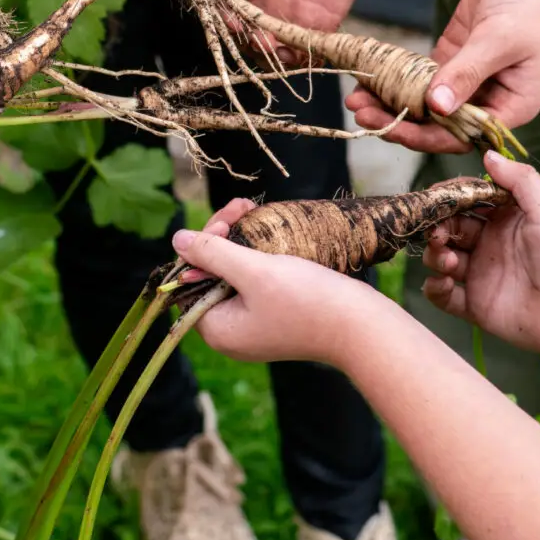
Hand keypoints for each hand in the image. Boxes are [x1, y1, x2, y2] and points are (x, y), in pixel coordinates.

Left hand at [169, 199, 378, 366]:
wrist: (362, 327)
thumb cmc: (307, 300)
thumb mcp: (254, 271)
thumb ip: (212, 254)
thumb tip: (177, 240)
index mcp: (217, 330)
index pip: (190, 281)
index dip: (201, 247)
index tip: (225, 221)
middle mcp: (232, 333)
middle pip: (211, 276)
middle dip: (223, 238)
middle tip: (243, 206)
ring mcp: (256, 327)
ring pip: (234, 276)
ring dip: (241, 242)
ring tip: (254, 211)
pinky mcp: (278, 319)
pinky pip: (256, 284)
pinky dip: (258, 258)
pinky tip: (269, 236)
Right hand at [220, 0, 378, 57]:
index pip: (226, 7)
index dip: (225, 17)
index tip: (231, 21)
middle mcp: (261, 2)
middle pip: (246, 34)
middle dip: (248, 41)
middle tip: (257, 39)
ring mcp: (288, 15)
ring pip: (272, 47)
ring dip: (271, 54)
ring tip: (275, 47)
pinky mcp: (318, 24)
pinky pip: (304, 49)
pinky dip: (298, 56)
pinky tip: (297, 51)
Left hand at [346, 0, 539, 150]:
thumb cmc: (536, 3)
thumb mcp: (498, 39)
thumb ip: (466, 73)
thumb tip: (435, 106)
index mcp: (511, 107)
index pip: (462, 134)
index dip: (424, 136)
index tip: (388, 128)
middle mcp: (490, 100)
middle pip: (439, 123)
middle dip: (399, 120)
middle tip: (359, 112)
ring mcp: (470, 79)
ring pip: (426, 102)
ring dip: (392, 101)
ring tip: (355, 98)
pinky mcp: (455, 58)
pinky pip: (422, 76)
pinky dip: (398, 78)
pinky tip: (371, 76)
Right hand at [421, 150, 539, 358]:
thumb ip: (519, 180)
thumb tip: (488, 155)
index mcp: (505, 220)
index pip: (467, 203)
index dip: (450, 199)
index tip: (437, 199)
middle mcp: (490, 245)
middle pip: (449, 229)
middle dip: (438, 228)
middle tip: (439, 233)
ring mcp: (481, 276)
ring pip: (441, 260)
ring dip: (435, 255)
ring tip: (447, 260)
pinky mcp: (476, 306)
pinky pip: (444, 297)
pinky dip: (434, 288)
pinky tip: (443, 283)